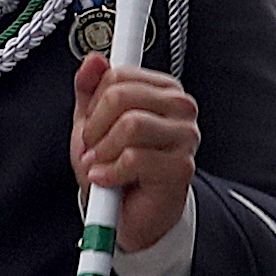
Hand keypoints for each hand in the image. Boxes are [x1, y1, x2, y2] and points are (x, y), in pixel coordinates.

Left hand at [71, 55, 200, 256]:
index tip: (92, 125)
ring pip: (130, 125)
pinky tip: (108, 179)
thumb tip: (92, 62)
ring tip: (101, 164)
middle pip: (121, 96)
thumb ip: (89, 90)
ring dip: (102, 151)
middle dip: (94, 127)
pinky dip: (110, 172)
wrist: (128, 213)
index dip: (93, 103)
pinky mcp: (182, 166)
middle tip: (93, 148)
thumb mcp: (92, 124)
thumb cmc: (115, 167)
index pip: (117, 75)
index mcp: (161, 90)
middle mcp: (179, 107)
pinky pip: (134, 158)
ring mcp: (185, 136)